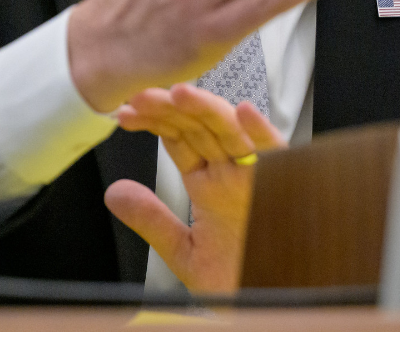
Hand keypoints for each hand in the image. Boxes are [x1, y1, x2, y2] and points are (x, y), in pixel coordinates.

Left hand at [104, 83, 288, 293]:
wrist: (273, 306)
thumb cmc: (239, 280)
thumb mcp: (186, 251)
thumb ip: (152, 220)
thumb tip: (113, 193)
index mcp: (210, 184)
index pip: (179, 140)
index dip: (154, 121)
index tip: (125, 111)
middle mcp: (233, 175)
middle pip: (200, 129)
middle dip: (170, 109)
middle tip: (140, 95)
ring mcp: (258, 178)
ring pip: (231, 133)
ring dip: (207, 110)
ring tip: (179, 93)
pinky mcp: (286, 188)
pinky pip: (276, 155)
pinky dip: (262, 134)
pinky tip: (243, 113)